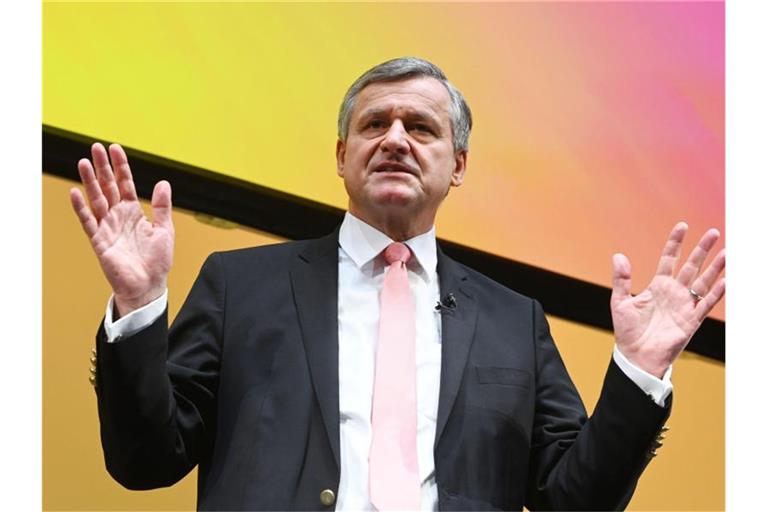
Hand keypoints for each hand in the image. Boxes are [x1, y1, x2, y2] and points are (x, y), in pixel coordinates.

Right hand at [69, 143, 173, 316]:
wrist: (148, 286)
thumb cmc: (157, 262)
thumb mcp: (165, 230)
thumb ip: (161, 207)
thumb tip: (163, 183)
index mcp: (134, 213)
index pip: (125, 184)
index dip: (121, 167)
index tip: (115, 149)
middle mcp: (118, 217)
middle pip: (108, 187)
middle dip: (102, 167)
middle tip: (95, 147)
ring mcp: (107, 228)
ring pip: (96, 199)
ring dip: (89, 181)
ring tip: (84, 162)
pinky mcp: (100, 241)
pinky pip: (88, 222)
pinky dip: (81, 208)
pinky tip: (75, 192)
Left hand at [610, 222, 724, 376]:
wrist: (636, 356)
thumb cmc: (627, 331)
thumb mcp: (620, 301)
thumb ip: (621, 279)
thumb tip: (618, 256)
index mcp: (657, 286)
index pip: (669, 259)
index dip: (675, 243)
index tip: (682, 226)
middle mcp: (674, 293)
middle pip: (691, 266)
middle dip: (702, 250)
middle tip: (714, 232)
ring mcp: (684, 306)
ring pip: (703, 282)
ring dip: (715, 268)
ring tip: (727, 252)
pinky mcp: (691, 321)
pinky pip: (706, 304)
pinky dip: (716, 293)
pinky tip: (726, 280)